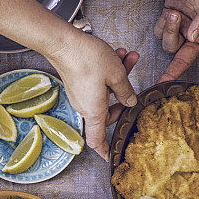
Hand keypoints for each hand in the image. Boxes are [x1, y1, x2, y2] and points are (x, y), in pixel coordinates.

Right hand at [49, 33, 138, 157]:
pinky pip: (98, 83)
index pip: (97, 140)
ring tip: (130, 58)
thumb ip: (126, 91)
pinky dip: (109, 71)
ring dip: (119, 77)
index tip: (111, 157)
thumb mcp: (116, 74)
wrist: (64, 42)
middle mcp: (85, 106)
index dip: (104, 151)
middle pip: (108, 113)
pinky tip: (118, 55)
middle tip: (134, 87)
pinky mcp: (79, 82)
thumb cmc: (86, 59)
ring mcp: (81, 94)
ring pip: (106, 92)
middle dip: (124, 98)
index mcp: (94, 111)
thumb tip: (130, 102)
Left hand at [154, 0, 198, 95]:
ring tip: (176, 13)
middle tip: (163, 86)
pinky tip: (171, 12)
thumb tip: (193, 36)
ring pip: (169, 45)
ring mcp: (182, 26)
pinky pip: (159, 31)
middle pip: (185, 62)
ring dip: (169, 31)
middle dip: (173, 75)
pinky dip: (162, 24)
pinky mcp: (168, 17)